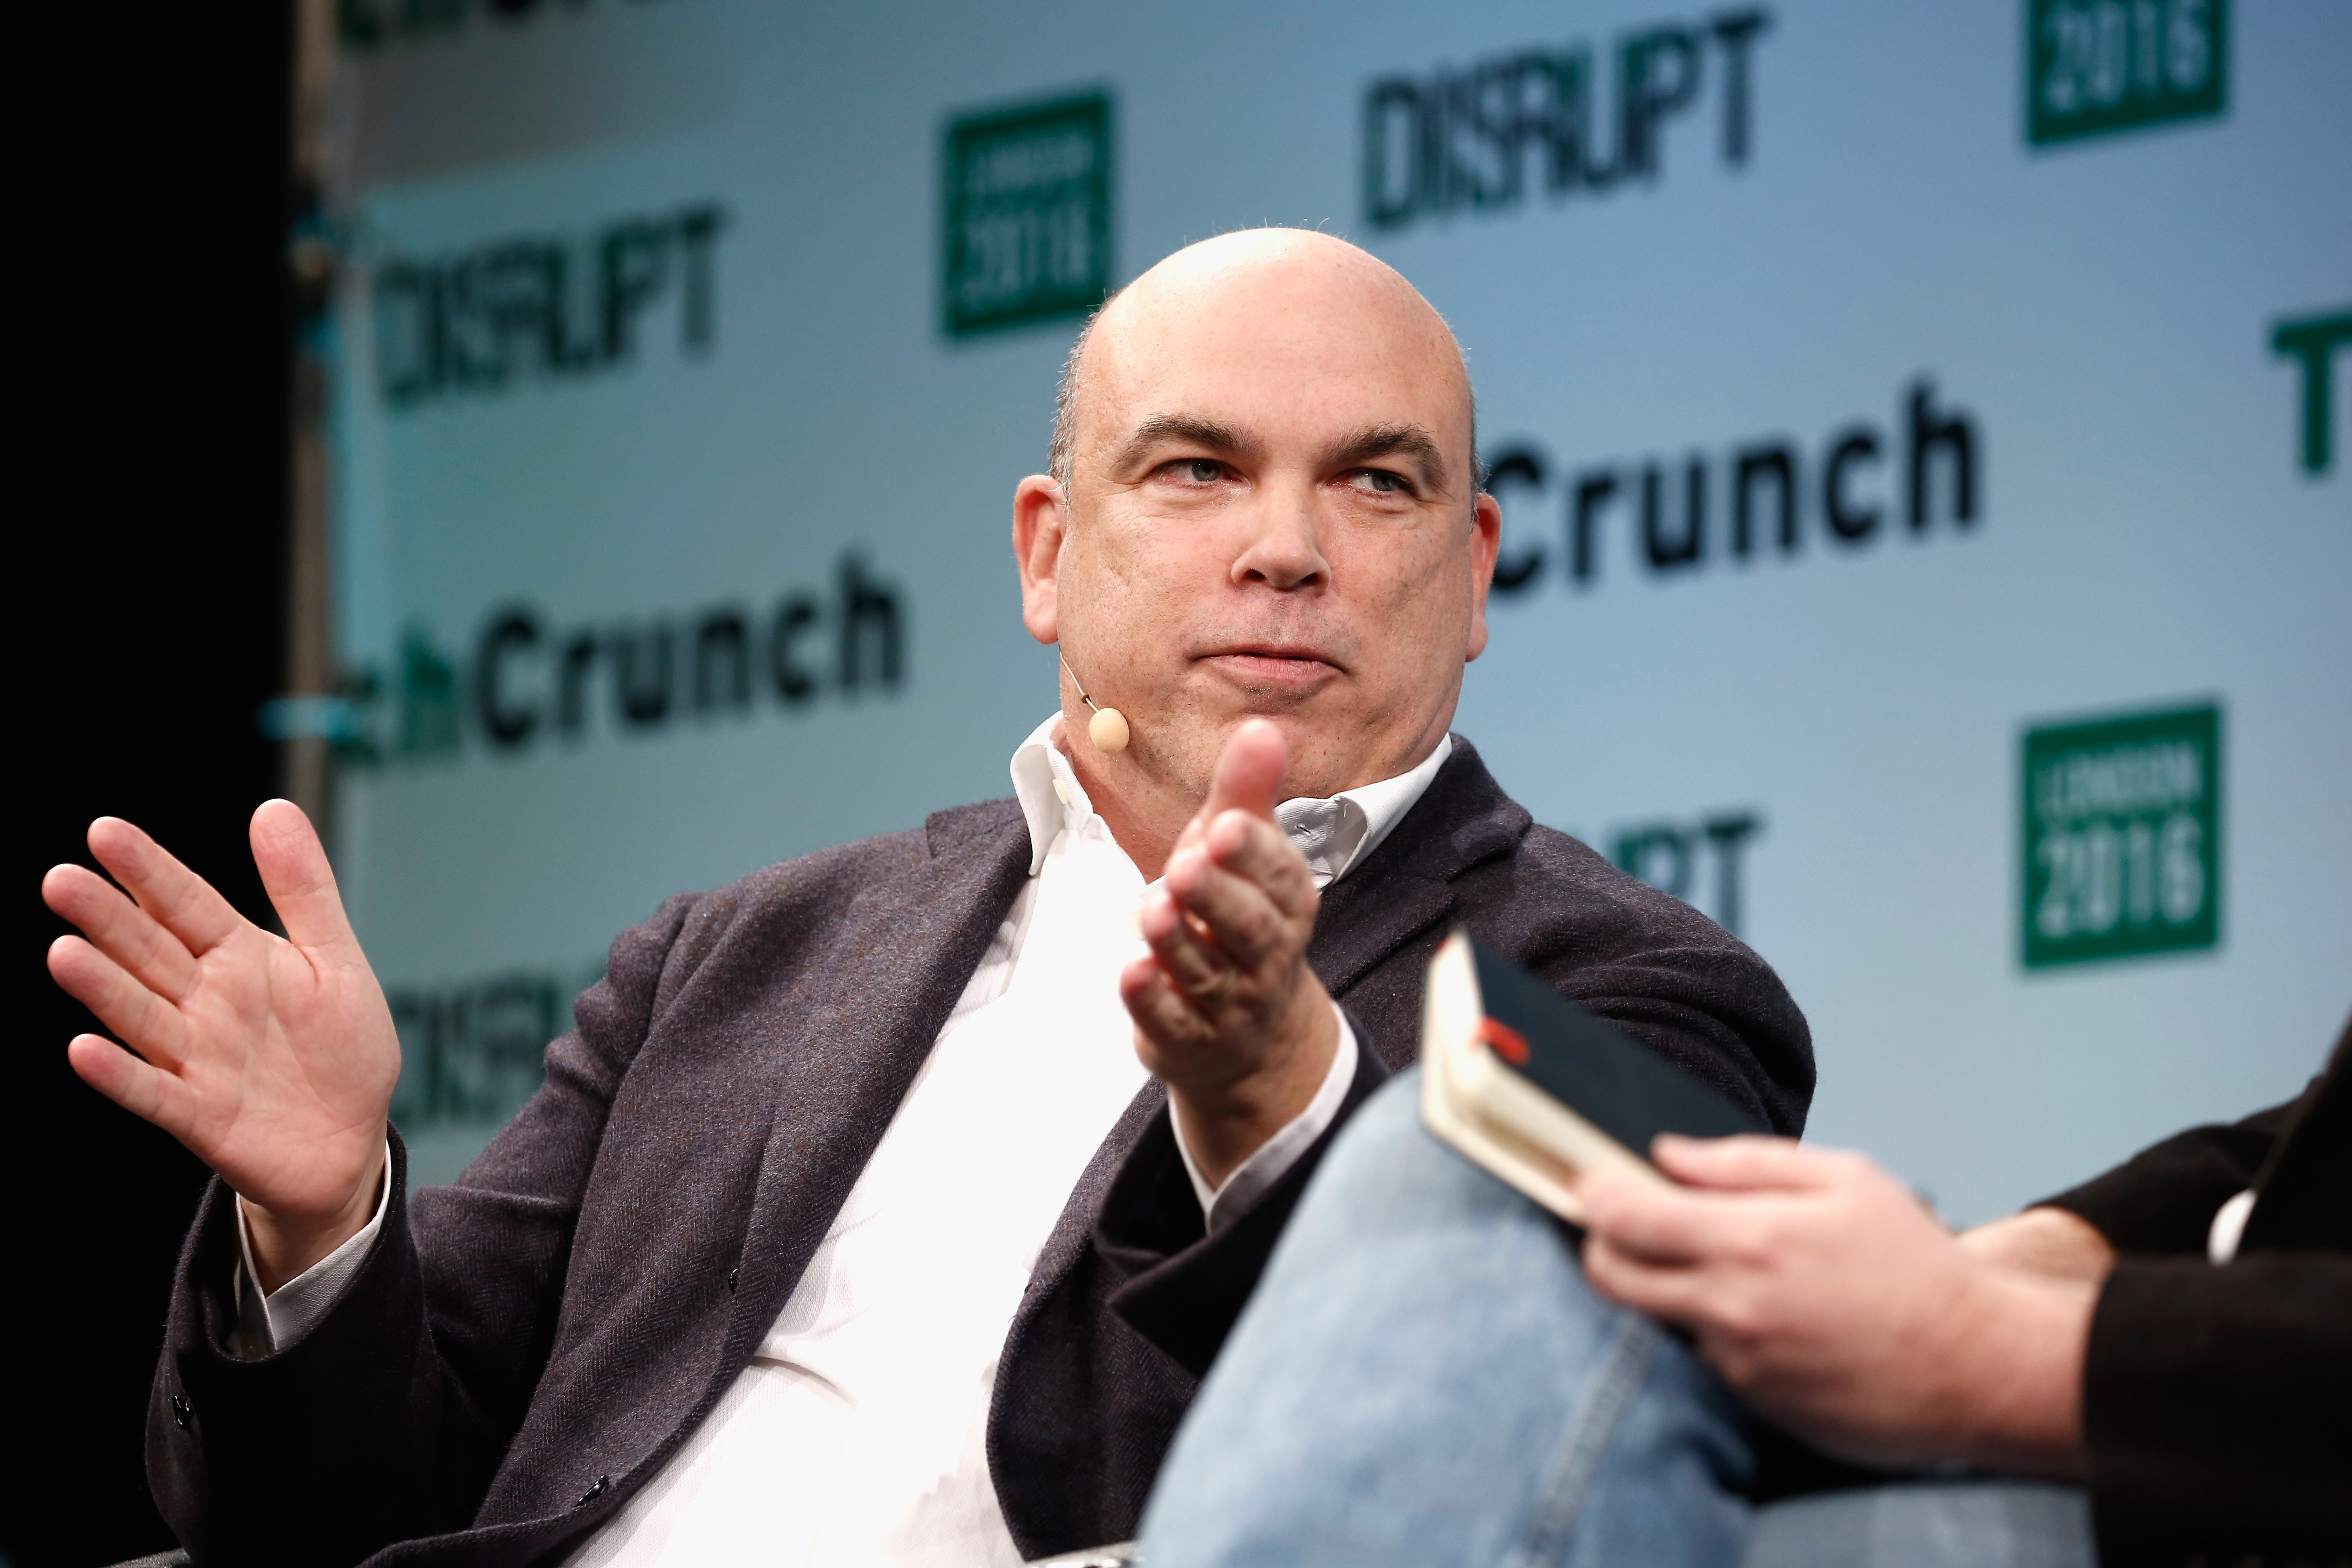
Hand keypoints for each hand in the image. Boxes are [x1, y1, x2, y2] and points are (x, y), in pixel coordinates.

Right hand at [43, 802, 398, 1290]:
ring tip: (64, 952)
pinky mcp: (199, 1115)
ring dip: (103, 987)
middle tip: (61, 879)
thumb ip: (304, 889)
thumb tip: (274, 807)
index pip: (184, 903)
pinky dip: (120, 1074)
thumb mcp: (334, 959)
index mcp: (238, 957)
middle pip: (150, 951)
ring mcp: (197, 1058)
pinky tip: (84, 1048)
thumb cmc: (340, 1047)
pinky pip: (153, 1091)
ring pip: (141, 1015)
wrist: (350, 1140)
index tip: (105, 831)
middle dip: (107, 918)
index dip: (148, 870)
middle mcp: (205, 1002)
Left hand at [1122, 719, 1337, 1189]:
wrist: (1248, 1035)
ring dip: (1179, 941)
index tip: (1225, 824)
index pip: (1278, 876)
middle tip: (1186, 864)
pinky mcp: (1189, 1038)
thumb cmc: (1235, 918)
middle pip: (1249, 927)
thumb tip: (1262, 727)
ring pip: (1207, 972)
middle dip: (1218, 894)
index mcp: (1286, 902)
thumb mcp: (1240, 855)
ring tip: (1154, 908)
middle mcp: (1266, 954)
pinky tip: (1130, 971)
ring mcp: (1230, 1002)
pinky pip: (1173, 1021)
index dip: (1253, 852)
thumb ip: (1245, 795)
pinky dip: (1152, 999)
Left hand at [1580, 1136, 2093, 1475]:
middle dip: (1601, 1246)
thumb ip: (1745, 1162)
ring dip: (1667, 1289)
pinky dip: (1715, 1329)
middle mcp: (1731, 1306)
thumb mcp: (1845, 1181)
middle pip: (1612, 1277)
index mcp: (1750, 1241)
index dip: (1593, 1197)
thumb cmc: (1917, 1264)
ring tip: (1725, 1269)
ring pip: (1659, 1317)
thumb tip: (1669, 1155)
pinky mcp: (1755, 1401)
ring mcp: (1739, 1361)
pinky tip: (1769, 1315)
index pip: (1626, 1219)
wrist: (1977, 1365)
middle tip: (1622, 1225)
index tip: (1587, 1184)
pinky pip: (1707, 1356)